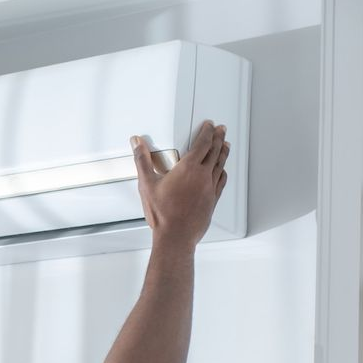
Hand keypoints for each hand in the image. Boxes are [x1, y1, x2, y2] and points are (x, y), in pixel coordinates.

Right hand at [131, 121, 229, 248]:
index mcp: (188, 168)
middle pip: (215, 151)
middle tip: (221, 130)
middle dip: (218, 138)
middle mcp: (202, 176)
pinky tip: (223, 171)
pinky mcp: (212, 200)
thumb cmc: (163, 215)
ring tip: (225, 145)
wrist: (175, 236)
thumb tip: (137, 143)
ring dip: (223, 152)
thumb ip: (142, 161)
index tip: (209, 125)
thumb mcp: (147, 184)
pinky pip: (221, 181)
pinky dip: (223, 172)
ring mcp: (209, 188)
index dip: (207, 131)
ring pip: (221, 165)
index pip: (202, 143)